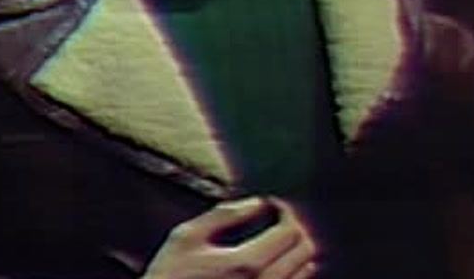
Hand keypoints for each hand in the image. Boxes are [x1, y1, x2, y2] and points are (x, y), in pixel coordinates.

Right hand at [143, 196, 317, 278]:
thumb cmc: (168, 278)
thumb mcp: (186, 238)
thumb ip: (224, 215)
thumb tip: (257, 202)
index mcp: (245, 264)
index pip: (290, 231)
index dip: (286, 211)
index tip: (275, 206)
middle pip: (304, 251)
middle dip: (295, 230)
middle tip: (278, 221)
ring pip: (305, 272)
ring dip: (296, 252)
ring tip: (276, 242)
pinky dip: (293, 273)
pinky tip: (275, 265)